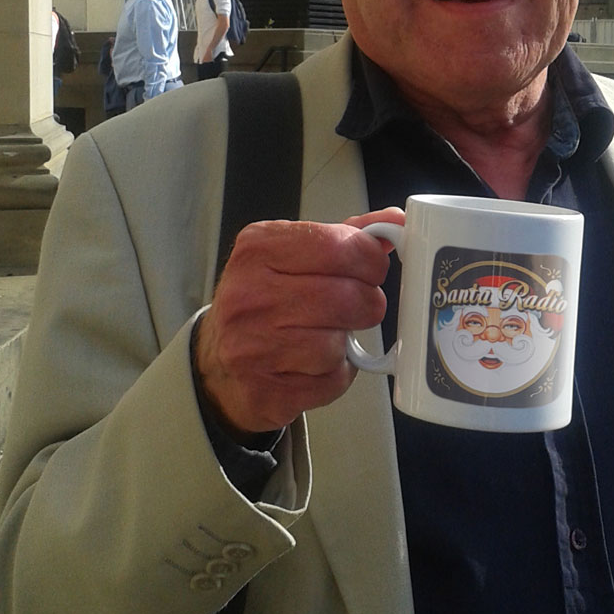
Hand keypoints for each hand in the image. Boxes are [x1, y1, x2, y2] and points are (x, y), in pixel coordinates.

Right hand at [195, 208, 403, 433]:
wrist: (219, 363)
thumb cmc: (264, 302)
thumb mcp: (293, 256)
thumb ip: (345, 237)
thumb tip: (394, 222)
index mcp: (258, 249)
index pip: (338, 245)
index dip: (370, 258)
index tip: (373, 267)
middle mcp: (249, 295)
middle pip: (347, 297)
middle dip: (367, 303)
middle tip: (360, 305)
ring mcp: (251, 347)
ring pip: (338, 344)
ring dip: (345, 342)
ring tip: (327, 334)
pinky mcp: (265, 392)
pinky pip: (331, 381)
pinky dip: (336, 374)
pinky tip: (315, 364)